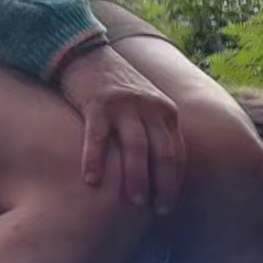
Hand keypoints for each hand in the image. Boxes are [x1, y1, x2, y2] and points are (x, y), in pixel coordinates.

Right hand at [57, 45, 185, 211]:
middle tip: (156, 210)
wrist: (85, 52)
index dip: (174, 183)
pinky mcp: (97, 103)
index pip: (177, 154)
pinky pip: (97, 138)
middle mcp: (150, 108)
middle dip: (162, 186)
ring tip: (133, 202)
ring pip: (136, 149)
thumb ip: (155, 133)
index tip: (168, 205)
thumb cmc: (115, 89)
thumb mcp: (145, 107)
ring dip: (136, 178)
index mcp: (166, 112)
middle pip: (162, 154)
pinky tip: (91, 181)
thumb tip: (159, 176)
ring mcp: (125, 105)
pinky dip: (95, 161)